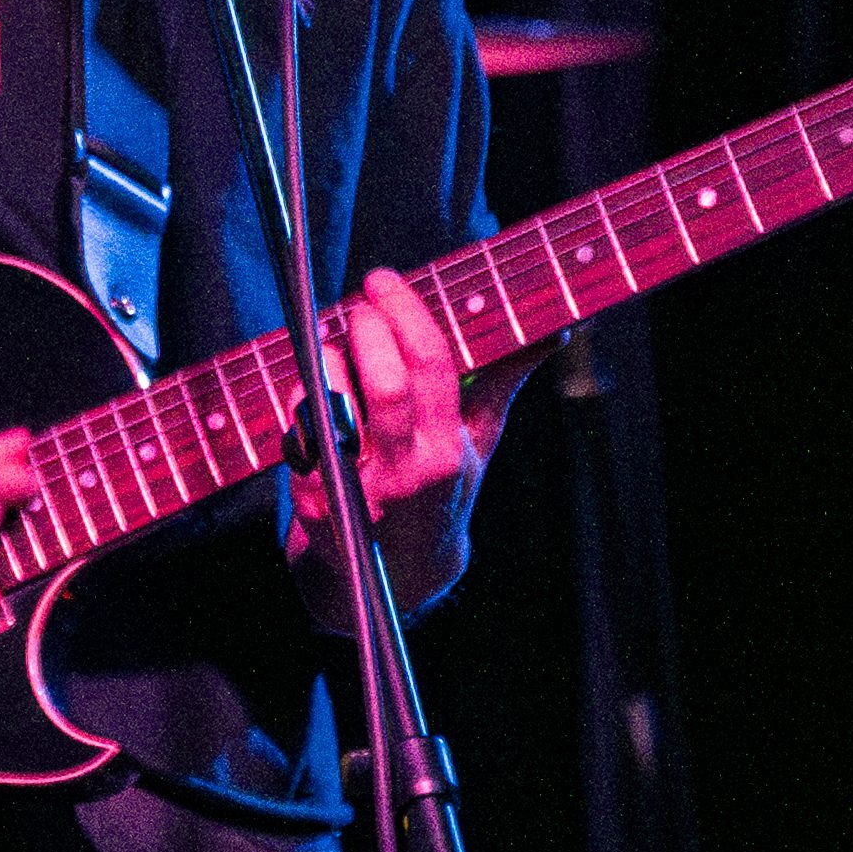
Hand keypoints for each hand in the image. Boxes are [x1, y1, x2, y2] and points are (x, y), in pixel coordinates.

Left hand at [288, 267, 526, 615]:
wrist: (400, 572)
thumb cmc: (443, 485)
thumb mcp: (479, 439)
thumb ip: (506, 378)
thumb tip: (557, 331)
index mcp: (448, 449)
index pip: (431, 365)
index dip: (403, 312)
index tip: (383, 279)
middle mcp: (404, 470)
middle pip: (382, 383)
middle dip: (363, 330)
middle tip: (358, 307)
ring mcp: (356, 487)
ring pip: (328, 403)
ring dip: (325, 359)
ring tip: (333, 346)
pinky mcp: (313, 497)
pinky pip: (295, 430)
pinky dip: (299, 398)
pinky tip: (312, 389)